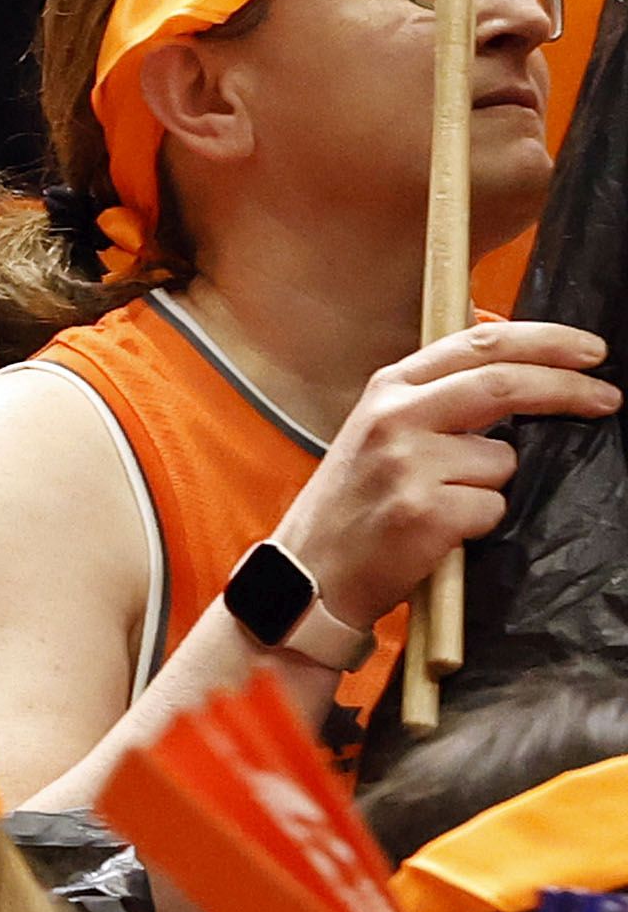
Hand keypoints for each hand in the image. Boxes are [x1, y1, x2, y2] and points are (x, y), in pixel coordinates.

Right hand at [270, 317, 619, 637]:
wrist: (312, 569)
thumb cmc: (357, 500)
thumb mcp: (382, 429)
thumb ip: (437, 397)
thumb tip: (516, 370)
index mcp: (388, 387)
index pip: (477, 344)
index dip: (543, 341)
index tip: (590, 351)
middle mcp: (394, 416)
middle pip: (502, 382)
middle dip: (567, 388)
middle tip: (608, 397)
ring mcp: (409, 463)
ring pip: (502, 460)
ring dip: (491, 484)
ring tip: (444, 502)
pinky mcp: (425, 511)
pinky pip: (492, 507)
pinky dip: (478, 521)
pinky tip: (439, 531)